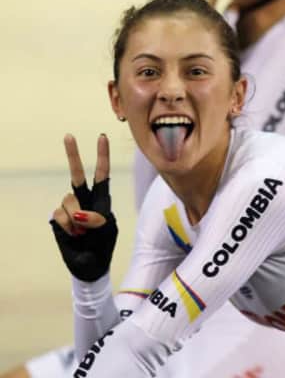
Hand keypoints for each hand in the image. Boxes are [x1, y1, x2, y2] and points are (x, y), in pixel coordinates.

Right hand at [50, 134, 117, 281]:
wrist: (90, 265)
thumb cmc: (103, 245)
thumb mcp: (107, 231)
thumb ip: (98, 219)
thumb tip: (79, 213)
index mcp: (101, 200)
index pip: (102, 175)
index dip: (102, 157)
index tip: (102, 138)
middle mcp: (85, 200)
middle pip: (77, 175)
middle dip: (73, 156)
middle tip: (69, 136)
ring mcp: (71, 208)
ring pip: (68, 198)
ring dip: (76, 216)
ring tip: (83, 232)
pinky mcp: (59, 219)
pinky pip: (60, 214)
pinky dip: (68, 225)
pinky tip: (74, 235)